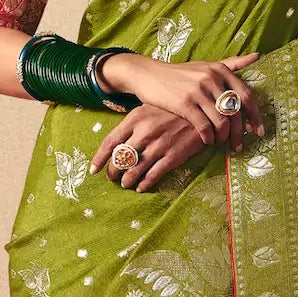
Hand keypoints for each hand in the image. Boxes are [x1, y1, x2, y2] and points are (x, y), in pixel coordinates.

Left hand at [90, 103, 215, 192]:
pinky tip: (142, 188)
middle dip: (113, 172)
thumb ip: (133, 124)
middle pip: (120, 159)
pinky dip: (145, 184)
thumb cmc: (173, 109)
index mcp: (135, 118)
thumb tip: (118, 143)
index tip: (93, 170)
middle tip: (113, 178)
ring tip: (126, 184)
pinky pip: (153, 175)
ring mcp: (159, 145)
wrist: (203, 110)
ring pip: (135, 170)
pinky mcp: (173, 156)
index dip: (99, 158)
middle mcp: (144, 132)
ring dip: (128, 181)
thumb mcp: (149, 108)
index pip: (110, 142)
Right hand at [96, 51, 264, 149]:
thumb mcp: (206, 65)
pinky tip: (207, 141)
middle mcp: (211, 78)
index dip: (255, 116)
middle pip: (236, 112)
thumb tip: (257, 56)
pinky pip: (204, 126)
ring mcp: (197, 91)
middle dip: (240, 132)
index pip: (246, 96)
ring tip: (221, 144)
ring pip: (221, 121)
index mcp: (220, 70)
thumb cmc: (179, 73)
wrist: (148, 74)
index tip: (258, 132)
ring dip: (224, 137)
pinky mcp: (184, 104)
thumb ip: (231, 64)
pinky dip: (208, 137)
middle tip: (239, 145)